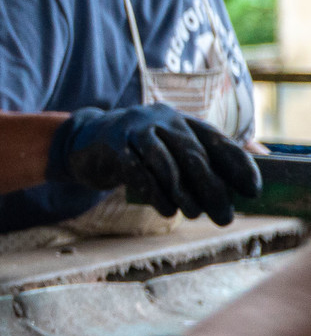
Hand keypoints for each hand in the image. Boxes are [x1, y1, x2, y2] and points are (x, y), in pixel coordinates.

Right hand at [51, 104, 259, 226]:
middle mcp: (161, 118)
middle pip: (193, 154)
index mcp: (180, 119)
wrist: (83, 143)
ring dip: (183, 193)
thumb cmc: (135, 153)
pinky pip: (137, 170)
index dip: (238, 165)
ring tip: (195, 215)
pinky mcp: (111, 145)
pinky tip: (166, 210)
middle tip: (224, 217)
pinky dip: (154, 193)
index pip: (216, 140)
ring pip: (166, 163)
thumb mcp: (167, 150)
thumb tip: (236, 186)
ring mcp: (134, 129)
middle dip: (212, 188)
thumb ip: (197, 162)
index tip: (253, 192)